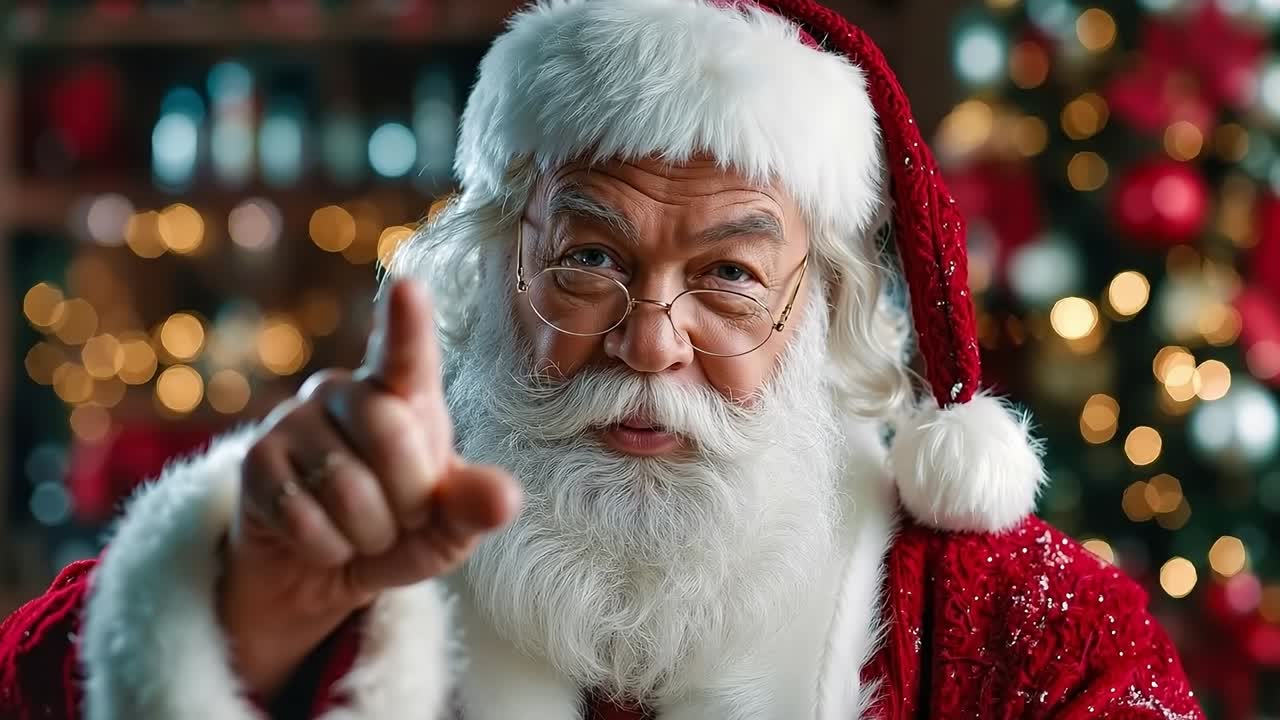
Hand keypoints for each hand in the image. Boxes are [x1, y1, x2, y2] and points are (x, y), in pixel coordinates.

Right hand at [219, 279, 520, 696]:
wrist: (322, 571)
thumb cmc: (399, 532)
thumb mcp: (447, 527)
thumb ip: (474, 508)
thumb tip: (506, 499)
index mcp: (401, 392)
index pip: (406, 353)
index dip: (407, 323)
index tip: (407, 287)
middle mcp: (344, 390)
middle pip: (390, 432)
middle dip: (409, 498)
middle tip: (403, 519)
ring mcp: (292, 420)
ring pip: (346, 486)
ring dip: (368, 533)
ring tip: (361, 532)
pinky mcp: (254, 462)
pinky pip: (304, 519)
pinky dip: (327, 549)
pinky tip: (322, 542)